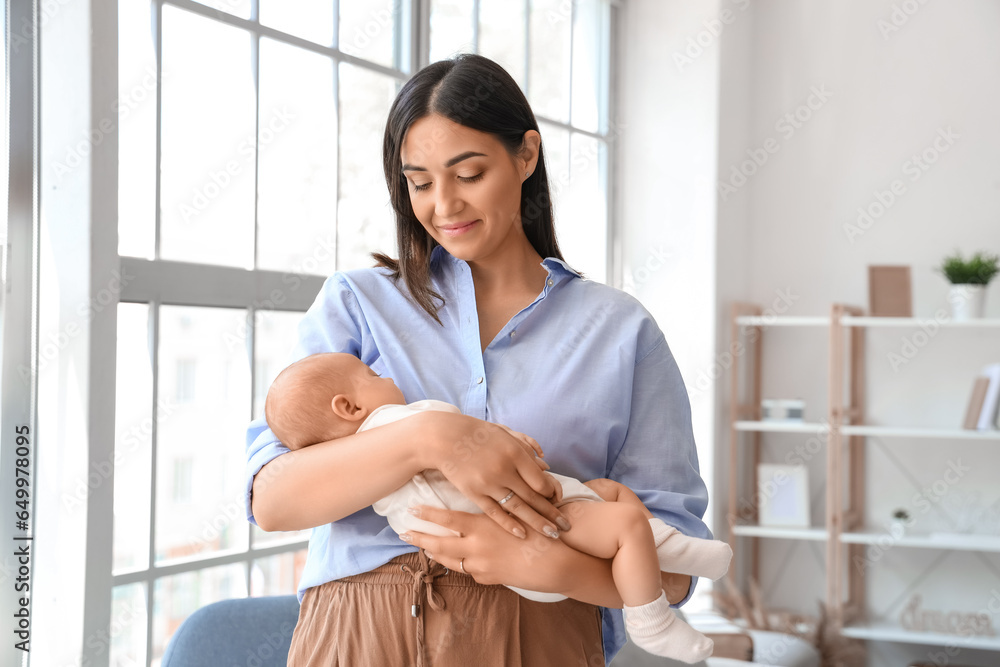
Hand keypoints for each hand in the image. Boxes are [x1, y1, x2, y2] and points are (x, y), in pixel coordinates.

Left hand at [401, 507, 573, 591]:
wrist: (557, 563)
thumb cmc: (540, 530)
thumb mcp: (516, 511)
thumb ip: (495, 505)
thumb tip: (483, 491)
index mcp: (483, 525)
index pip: (448, 517)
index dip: (428, 513)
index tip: (411, 508)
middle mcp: (477, 546)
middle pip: (439, 544)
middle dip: (419, 538)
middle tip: (403, 533)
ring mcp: (481, 565)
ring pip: (450, 560)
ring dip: (436, 553)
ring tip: (425, 547)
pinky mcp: (489, 579)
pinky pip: (468, 571)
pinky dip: (461, 564)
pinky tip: (456, 560)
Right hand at [424, 413, 569, 538]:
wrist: (443, 438)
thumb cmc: (477, 433)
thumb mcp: (504, 432)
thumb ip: (527, 445)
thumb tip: (545, 463)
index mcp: (514, 453)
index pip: (540, 479)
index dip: (552, 492)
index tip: (558, 500)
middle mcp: (504, 469)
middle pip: (533, 497)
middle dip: (552, 513)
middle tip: (567, 527)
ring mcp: (488, 483)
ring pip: (518, 508)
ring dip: (537, 523)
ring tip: (552, 535)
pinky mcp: (474, 493)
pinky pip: (495, 512)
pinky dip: (510, 524)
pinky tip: (523, 534)